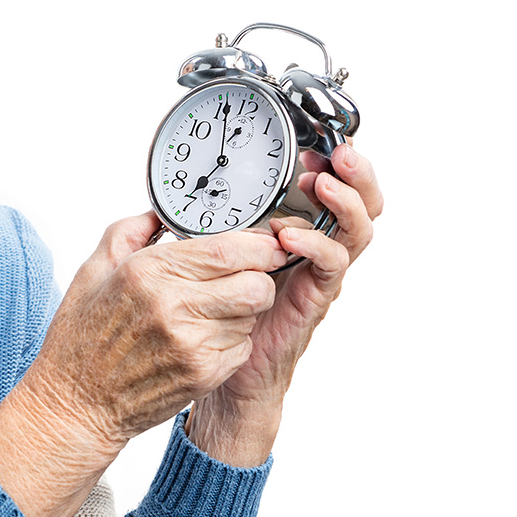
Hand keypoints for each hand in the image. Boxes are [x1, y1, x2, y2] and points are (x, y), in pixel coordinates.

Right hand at [19, 212, 288, 449]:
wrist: (75, 403)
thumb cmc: (81, 338)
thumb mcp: (93, 270)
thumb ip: (131, 231)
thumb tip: (162, 215)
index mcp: (147, 272)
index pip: (227, 250)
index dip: (257, 244)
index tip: (263, 243)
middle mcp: (173, 306)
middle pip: (255, 284)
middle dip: (259, 276)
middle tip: (246, 274)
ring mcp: (191, 344)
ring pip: (252, 315)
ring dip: (243, 308)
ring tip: (212, 308)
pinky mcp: (203, 374)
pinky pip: (242, 345)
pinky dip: (232, 338)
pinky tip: (203, 336)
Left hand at [187, 143, 383, 465]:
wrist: (220, 375)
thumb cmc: (210, 314)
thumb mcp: (197, 260)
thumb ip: (190, 229)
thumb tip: (159, 203)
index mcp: (287, 232)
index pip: (324, 188)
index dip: (327, 162)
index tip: (310, 141)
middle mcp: (311, 250)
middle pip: (357, 203)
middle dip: (355, 174)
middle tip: (339, 153)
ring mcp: (316, 276)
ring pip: (355, 231)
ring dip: (344, 202)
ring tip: (321, 184)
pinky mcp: (311, 301)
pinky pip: (331, 268)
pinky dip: (316, 246)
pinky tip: (292, 236)